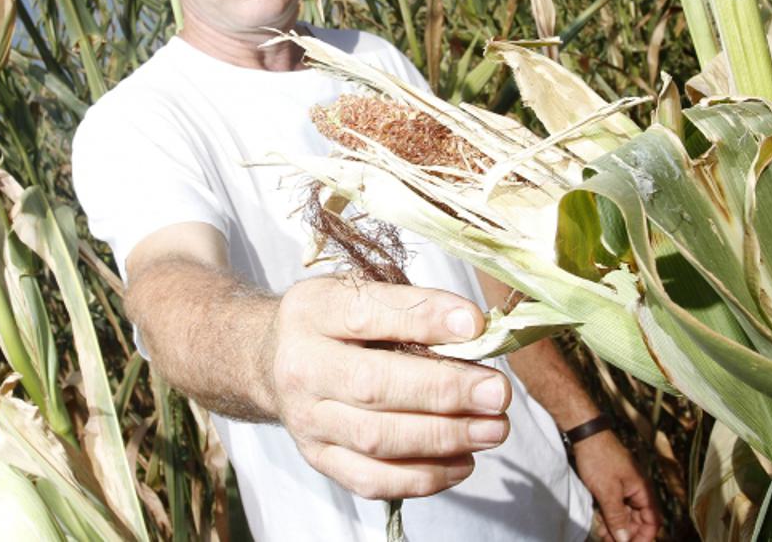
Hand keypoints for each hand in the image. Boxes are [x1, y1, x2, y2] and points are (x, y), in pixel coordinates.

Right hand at [260, 277, 512, 499]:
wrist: (274, 359)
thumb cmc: (334, 320)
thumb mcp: (361, 291)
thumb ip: (411, 306)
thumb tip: (477, 329)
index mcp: (312, 311)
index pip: (368, 314)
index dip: (424, 319)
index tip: (476, 325)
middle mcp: (301, 367)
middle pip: (373, 385)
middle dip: (445, 391)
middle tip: (497, 392)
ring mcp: (307, 420)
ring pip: (377, 439)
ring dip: (444, 437)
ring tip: (493, 428)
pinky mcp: (319, 459)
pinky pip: (372, 480)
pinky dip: (423, 478)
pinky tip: (463, 461)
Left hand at [574, 430, 660, 541]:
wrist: (585, 434)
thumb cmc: (599, 458)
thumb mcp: (607, 492)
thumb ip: (617, 517)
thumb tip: (625, 540)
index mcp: (642, 491)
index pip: (652, 521)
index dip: (644, 537)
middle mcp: (636, 490)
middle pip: (639, 521)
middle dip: (627, 535)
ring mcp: (624, 487)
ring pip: (625, 515)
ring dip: (616, 528)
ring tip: (603, 537)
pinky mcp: (611, 485)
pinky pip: (615, 506)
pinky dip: (609, 517)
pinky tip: (600, 525)